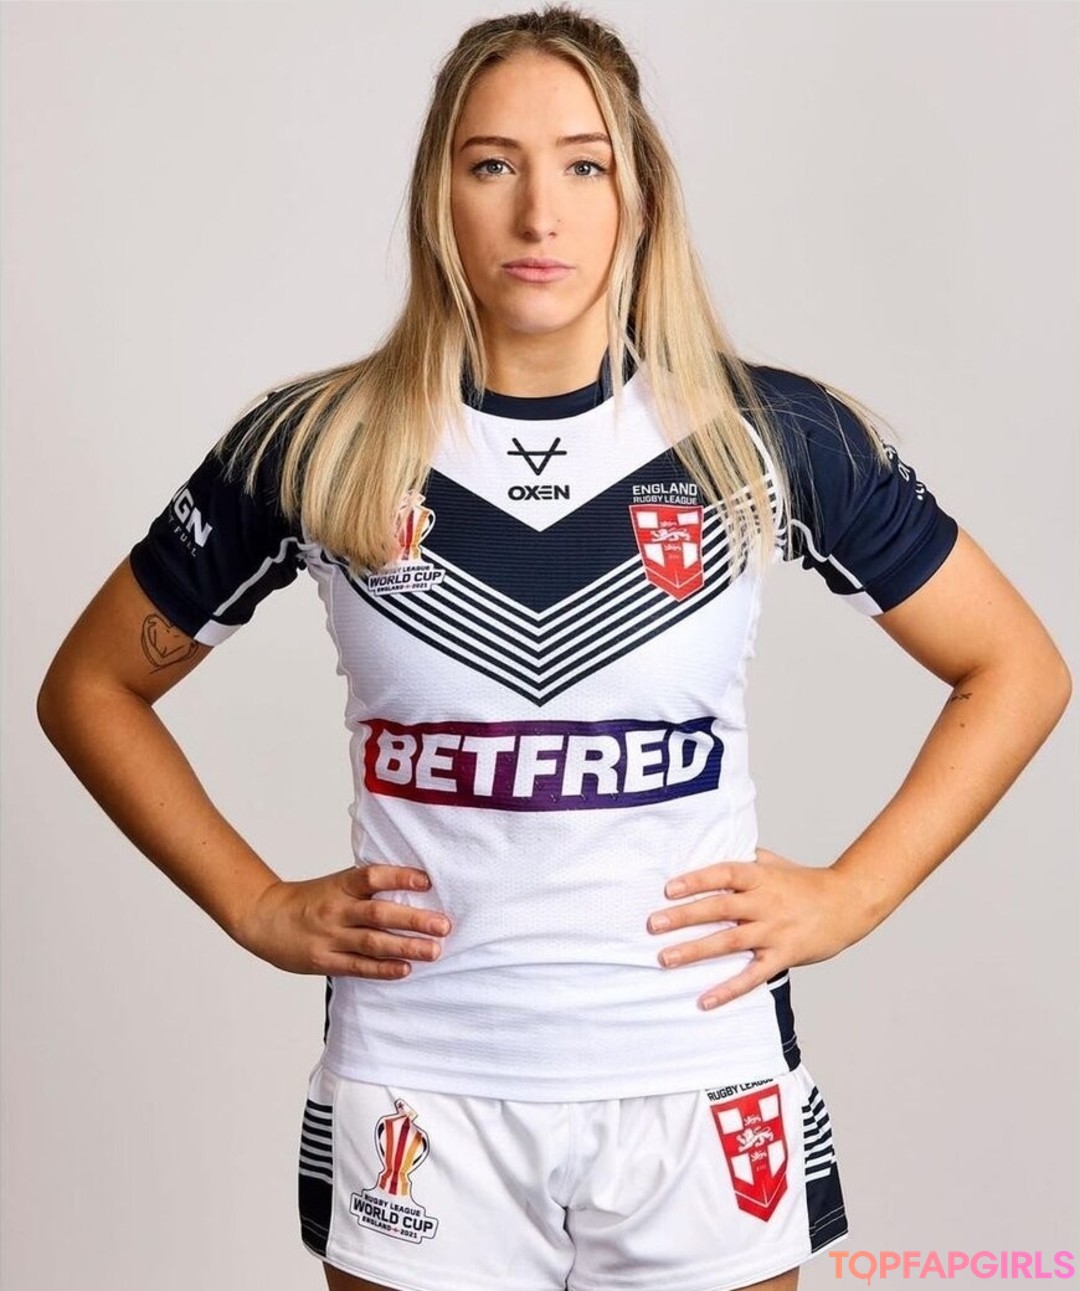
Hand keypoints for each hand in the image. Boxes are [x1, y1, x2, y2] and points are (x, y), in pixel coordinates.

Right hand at [235, 865, 450, 978]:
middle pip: (379, 913)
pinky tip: (405, 969)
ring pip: (372, 943)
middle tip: (444, 925)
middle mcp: (337, 910)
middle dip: (414, 920)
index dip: (399, 877)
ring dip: (406, 947)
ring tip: (434, 950)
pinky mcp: (324, 961)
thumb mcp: (337, 884)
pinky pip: (358, 967)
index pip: (372, 877)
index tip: (426, 881)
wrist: (264, 919)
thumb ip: (368, 886)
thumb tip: (416, 886)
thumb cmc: (311, 900)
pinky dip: (383, 969)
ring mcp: (330, 937)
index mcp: (341, 886)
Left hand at [646, 848, 869, 1009]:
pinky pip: (752, 976)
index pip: (724, 875)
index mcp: (760, 877)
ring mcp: (774, 932)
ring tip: (665, 958)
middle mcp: (765, 903)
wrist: (849, 903)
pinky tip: (705, 999)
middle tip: (653, 924)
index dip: (696, 880)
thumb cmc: (807, 882)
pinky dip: (728, 989)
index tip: (669, 888)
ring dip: (695, 951)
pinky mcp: (783, 956)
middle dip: (684, 916)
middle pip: (720, 909)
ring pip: (729, 942)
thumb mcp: (776, 863)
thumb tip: (713, 846)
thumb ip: (746, 859)